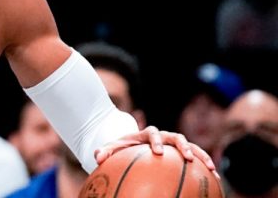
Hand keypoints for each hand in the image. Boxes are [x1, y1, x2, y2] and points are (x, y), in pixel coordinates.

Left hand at [94, 126, 218, 176]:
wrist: (134, 143)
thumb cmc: (123, 147)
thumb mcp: (112, 148)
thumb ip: (105, 151)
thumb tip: (97, 157)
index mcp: (146, 133)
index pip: (152, 133)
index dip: (156, 140)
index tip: (158, 152)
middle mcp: (163, 136)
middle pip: (176, 136)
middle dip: (182, 146)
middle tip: (186, 157)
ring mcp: (174, 143)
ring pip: (191, 146)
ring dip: (201, 155)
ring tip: (211, 168)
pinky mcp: (182, 152)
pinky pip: (196, 157)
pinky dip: (205, 165)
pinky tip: (215, 179)